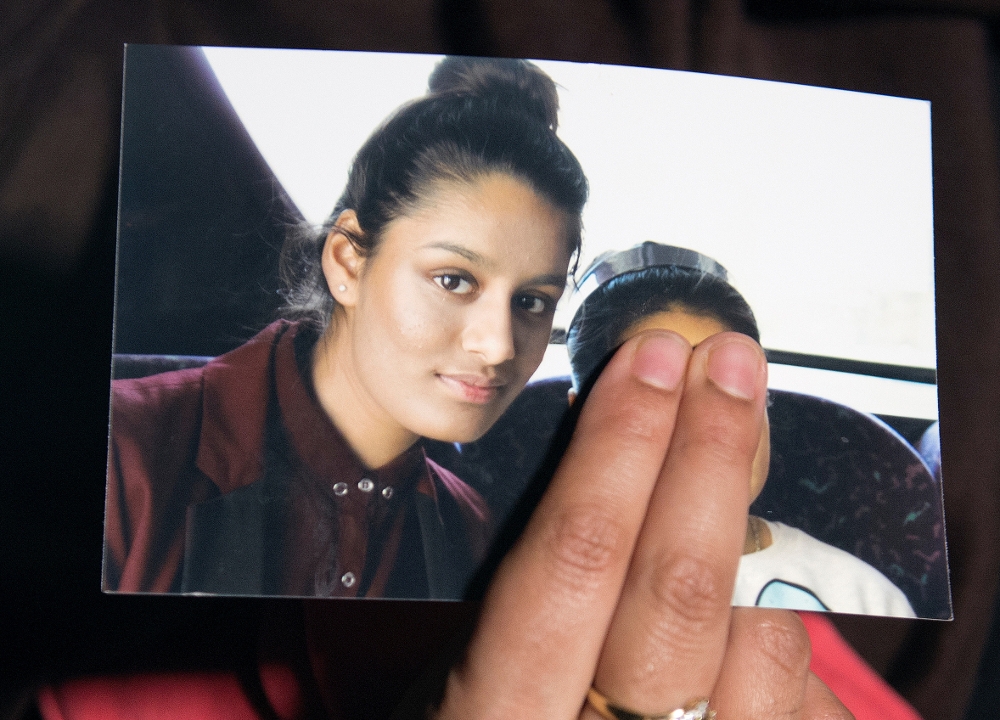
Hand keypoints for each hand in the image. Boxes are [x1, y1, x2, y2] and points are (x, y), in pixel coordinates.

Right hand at [435, 330, 851, 718]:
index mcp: (498, 716)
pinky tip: (747, 608)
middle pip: (681, 587)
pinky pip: (806, 691)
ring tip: (727, 489)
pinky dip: (783, 627)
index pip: (572, 561)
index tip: (654, 361)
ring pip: (760, 635)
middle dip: (712, 454)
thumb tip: (616, 451)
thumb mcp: (464, 674)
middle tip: (730, 366)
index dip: (621, 450)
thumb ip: (532, 588)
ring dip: (754, 544)